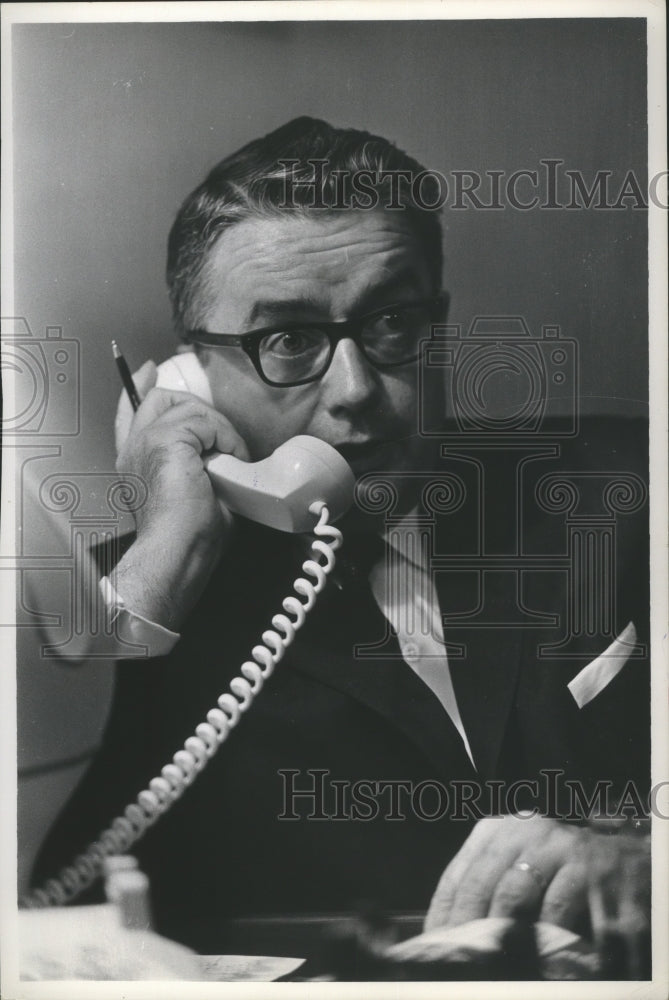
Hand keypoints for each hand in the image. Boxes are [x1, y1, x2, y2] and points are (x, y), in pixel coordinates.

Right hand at [112, 360, 249, 629]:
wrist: (177, 552)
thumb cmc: (188, 538)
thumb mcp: (194, 493)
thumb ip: (197, 466)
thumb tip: (225, 457)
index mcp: (135, 462)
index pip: (130, 412)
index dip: (139, 386)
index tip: (149, 370)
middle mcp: (134, 448)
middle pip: (160, 398)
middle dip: (198, 408)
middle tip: (223, 438)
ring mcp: (146, 441)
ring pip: (190, 407)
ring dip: (220, 432)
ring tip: (230, 462)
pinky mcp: (165, 441)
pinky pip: (206, 420)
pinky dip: (226, 439)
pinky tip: (228, 462)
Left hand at [424, 815, 649, 939]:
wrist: (629, 859)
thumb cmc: (566, 871)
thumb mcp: (523, 869)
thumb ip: (492, 890)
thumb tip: (455, 933)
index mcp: (499, 830)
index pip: (458, 873)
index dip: (442, 913)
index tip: (433, 944)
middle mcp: (522, 830)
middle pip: (479, 882)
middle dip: (465, 928)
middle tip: (458, 960)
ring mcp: (555, 845)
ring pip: (511, 893)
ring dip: (497, 933)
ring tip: (486, 963)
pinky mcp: (586, 866)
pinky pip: (554, 906)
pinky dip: (541, 934)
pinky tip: (534, 955)